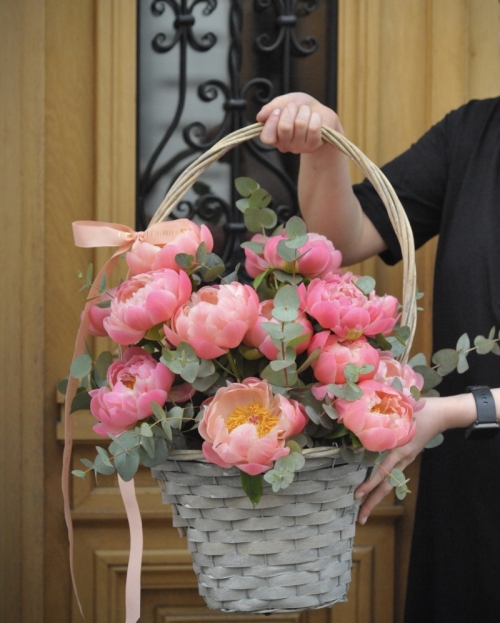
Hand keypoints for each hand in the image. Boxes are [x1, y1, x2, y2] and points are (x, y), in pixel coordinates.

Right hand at [256, 92, 343, 153]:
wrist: (319, 112)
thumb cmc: (299, 108)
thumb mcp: (283, 102)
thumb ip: (270, 108)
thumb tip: (260, 117)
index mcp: (274, 136)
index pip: (267, 137)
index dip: (272, 121)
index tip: (277, 111)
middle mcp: (285, 145)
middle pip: (284, 127)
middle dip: (291, 110)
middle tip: (295, 109)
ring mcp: (299, 147)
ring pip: (300, 124)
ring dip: (304, 111)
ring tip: (306, 113)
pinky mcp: (313, 146)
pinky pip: (313, 127)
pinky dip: (315, 117)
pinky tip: (316, 119)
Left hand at [355, 397, 445, 524]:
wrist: (441, 414)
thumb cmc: (420, 410)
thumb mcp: (400, 414)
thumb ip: (382, 421)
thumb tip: (359, 427)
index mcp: (401, 450)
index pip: (383, 472)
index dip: (370, 484)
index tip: (357, 495)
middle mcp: (403, 458)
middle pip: (386, 485)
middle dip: (372, 502)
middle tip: (360, 518)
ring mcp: (406, 458)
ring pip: (390, 482)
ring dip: (376, 495)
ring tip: (364, 509)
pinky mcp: (407, 455)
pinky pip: (393, 472)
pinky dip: (383, 481)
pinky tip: (374, 487)